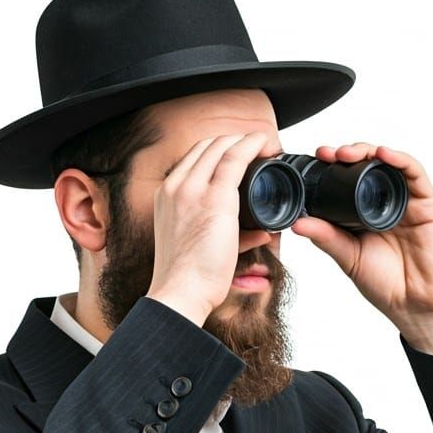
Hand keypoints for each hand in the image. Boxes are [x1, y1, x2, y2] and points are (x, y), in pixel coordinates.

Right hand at [147, 131, 269, 324]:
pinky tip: (266, 143)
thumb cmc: (189, 279)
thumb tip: (260, 233)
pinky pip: (236, 158)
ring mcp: (193, 189)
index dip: (219, 149)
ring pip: (221, 146)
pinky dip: (253, 145)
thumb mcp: (198, 247)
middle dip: (235, 141)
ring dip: (246, 141)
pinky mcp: (215, 198)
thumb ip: (230, 235)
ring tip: (266, 146)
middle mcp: (176, 186)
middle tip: (258, 148)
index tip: (240, 154)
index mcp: (167, 196)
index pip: (193, 158)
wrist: (179, 292)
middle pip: (207, 146)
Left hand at [290, 143, 432, 335]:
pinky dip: (399, 159)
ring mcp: (406, 201)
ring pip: (388, 164)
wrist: (414, 304)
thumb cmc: (384, 283)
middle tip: (327, 154)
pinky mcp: (426, 204)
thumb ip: (326, 238)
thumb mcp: (348, 257)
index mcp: (364, 213)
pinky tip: (382, 154)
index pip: (347, 181)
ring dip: (368, 151)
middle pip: (367, 166)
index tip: (313, 162)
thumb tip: (296, 224)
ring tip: (347, 153)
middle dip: (347, 154)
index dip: (331, 168)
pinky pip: (415, 173)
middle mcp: (385, 202)